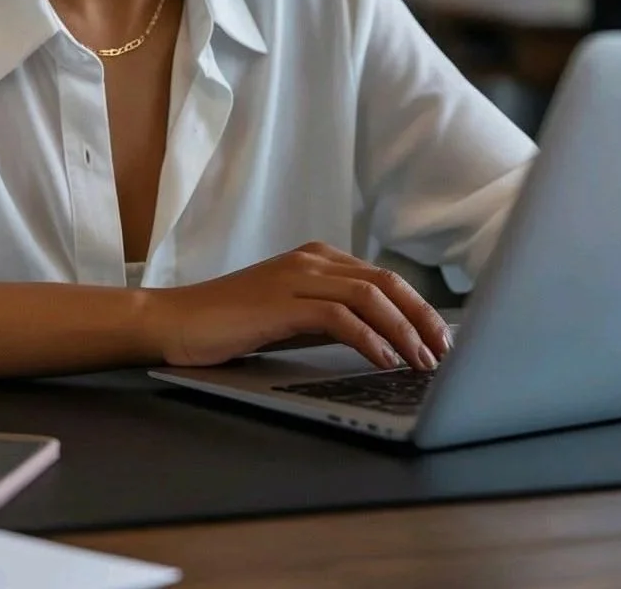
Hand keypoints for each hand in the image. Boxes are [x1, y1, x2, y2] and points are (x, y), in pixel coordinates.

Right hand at [142, 242, 452, 370]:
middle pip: (386, 283)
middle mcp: (313, 260)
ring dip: (403, 331)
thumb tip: (382, 339)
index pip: (383, 278)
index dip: (417, 308)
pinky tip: (384, 361)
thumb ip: (332, 317)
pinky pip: (339, 317)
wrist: (175, 320)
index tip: (439, 338)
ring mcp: (297, 278)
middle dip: (422, 318)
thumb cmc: (232, 323)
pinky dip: (369, 339)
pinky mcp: (281, 302)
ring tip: (423, 362)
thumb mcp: (293, 316)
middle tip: (445, 352)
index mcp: (319, 259)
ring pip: (369, 297)